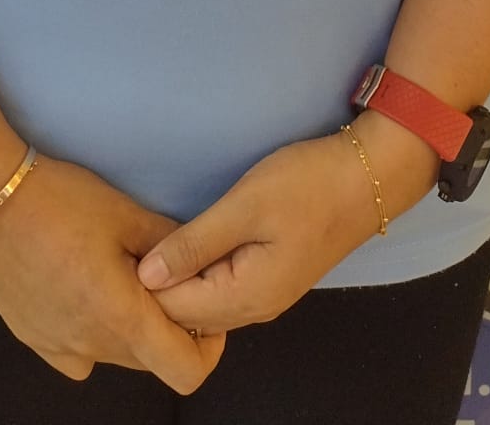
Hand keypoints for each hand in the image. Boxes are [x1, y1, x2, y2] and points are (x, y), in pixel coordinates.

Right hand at [0, 155, 225, 389]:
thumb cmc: (60, 201)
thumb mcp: (125, 214)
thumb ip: (170, 245)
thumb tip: (201, 260)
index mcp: (122, 317)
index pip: (186, 370)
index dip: (208, 346)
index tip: (202, 306)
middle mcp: (91, 345)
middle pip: (152, 361)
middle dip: (167, 326)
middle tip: (161, 277)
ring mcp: (59, 347)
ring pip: (115, 355)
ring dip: (129, 327)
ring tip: (118, 275)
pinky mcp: (33, 340)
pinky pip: (79, 353)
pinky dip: (93, 331)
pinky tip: (84, 289)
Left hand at [135, 127, 436, 333]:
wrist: (368, 176)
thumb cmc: (307, 185)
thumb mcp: (245, 206)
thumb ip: (194, 244)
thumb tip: (144, 278)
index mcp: (247, 297)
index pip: (174, 312)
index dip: (142, 283)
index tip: (121, 246)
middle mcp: (254, 308)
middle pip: (186, 313)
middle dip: (156, 283)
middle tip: (130, 238)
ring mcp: (264, 294)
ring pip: (203, 300)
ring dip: (177, 275)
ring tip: (150, 236)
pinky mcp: (269, 275)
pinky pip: (220, 286)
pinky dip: (197, 270)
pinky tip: (184, 243)